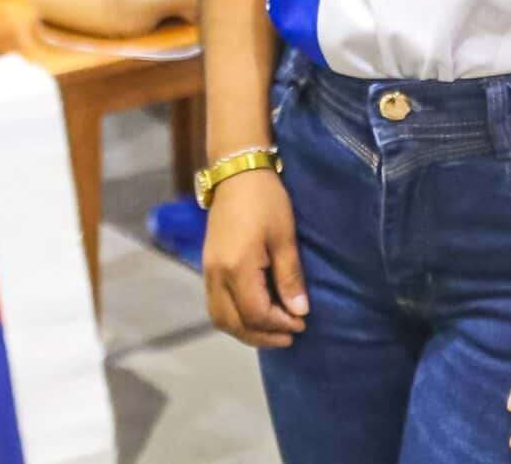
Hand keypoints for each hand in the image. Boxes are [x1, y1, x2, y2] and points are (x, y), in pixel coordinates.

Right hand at [200, 169, 308, 348]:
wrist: (237, 173)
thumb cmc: (266, 200)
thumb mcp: (284, 237)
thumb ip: (290, 277)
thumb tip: (299, 312)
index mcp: (236, 268)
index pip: (256, 314)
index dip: (280, 324)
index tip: (302, 323)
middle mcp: (216, 275)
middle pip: (234, 323)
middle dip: (262, 336)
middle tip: (290, 335)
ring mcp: (208, 272)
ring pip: (220, 318)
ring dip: (245, 331)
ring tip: (273, 331)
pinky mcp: (208, 267)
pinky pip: (216, 305)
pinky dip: (234, 317)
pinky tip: (254, 315)